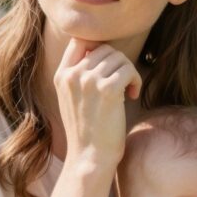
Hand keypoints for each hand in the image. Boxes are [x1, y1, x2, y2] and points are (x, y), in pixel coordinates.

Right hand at [53, 38, 141, 167]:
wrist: (90, 157)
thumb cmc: (87, 131)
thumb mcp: (72, 99)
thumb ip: (80, 75)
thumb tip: (102, 50)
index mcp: (61, 76)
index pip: (79, 40)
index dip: (99, 47)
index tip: (108, 66)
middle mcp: (73, 75)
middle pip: (104, 48)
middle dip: (119, 63)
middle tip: (122, 84)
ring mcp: (88, 81)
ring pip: (119, 57)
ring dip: (129, 73)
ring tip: (127, 91)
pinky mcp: (107, 90)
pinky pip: (128, 69)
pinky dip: (135, 81)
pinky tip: (132, 96)